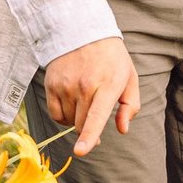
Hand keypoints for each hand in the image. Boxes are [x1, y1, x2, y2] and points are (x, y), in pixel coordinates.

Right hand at [44, 36, 138, 155]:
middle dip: (89, 130)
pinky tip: (72, 104)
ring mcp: (65, 85)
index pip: (96, 115)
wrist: (83, 30)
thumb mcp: (130, 77)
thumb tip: (122, 129)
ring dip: (77, 119)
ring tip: (85, 99)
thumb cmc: (111, 59)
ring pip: (68, 121)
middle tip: (97, 120)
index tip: (81, 151)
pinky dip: (63, 116)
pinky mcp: (51, 84)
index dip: (88, 135)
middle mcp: (83, 86)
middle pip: (81, 124)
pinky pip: (55, 114)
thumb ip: (131, 105)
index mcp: (107, 85)